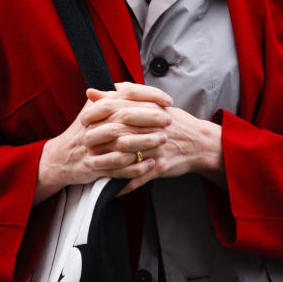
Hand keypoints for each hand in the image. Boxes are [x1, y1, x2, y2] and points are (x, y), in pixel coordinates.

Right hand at [34, 82, 171, 203]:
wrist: (60, 157)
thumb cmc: (83, 132)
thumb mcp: (95, 110)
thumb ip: (114, 98)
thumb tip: (139, 88)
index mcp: (99, 105)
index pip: (127, 93)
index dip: (150, 95)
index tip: (168, 100)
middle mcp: (96, 123)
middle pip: (126, 115)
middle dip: (151, 117)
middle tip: (169, 120)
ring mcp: (94, 145)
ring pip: (123, 141)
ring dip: (146, 141)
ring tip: (163, 140)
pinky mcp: (95, 165)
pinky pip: (118, 166)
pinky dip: (137, 166)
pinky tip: (152, 163)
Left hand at [84, 88, 224, 195]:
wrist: (199, 142)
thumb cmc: (173, 122)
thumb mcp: (149, 104)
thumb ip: (120, 97)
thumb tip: (92, 91)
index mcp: (147, 109)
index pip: (118, 108)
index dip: (98, 114)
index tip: (83, 119)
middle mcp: (151, 127)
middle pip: (118, 131)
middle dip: (98, 138)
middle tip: (83, 143)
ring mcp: (155, 148)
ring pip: (126, 156)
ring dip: (105, 163)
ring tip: (89, 166)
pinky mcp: (161, 166)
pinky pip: (139, 178)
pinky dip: (124, 185)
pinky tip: (111, 190)